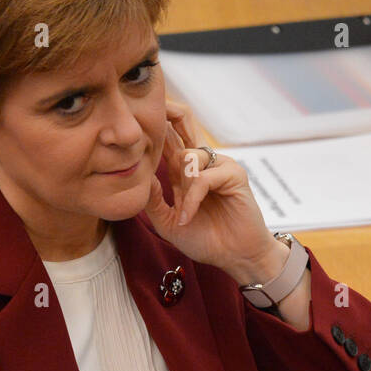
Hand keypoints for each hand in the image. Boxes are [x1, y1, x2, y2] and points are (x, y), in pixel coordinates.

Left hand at [144, 97, 277, 275]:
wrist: (234, 257)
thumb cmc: (206, 240)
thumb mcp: (168, 223)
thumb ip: (153, 200)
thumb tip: (140, 173)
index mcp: (183, 169)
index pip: (167, 136)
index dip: (154, 123)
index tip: (135, 114)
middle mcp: (201, 162)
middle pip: (183, 121)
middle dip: (167, 113)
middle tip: (153, 115)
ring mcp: (218, 165)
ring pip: (189, 156)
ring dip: (182, 186)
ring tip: (184, 214)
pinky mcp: (233, 174)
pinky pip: (203, 177)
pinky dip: (193, 198)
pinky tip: (188, 216)